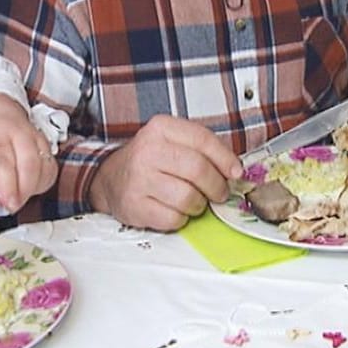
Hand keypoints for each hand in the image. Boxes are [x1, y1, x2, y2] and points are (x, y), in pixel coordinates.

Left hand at [0, 92, 57, 211]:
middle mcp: (16, 135)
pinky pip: (51, 164)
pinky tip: (32, 185)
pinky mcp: (44, 141)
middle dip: (25, 191)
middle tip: (14, 205)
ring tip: (19, 194)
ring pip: (44, 165)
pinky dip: (45, 180)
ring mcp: (33, 137)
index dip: (8, 188)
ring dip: (35, 187)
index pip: (4, 165)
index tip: (8, 204)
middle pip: (29, 165)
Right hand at [90, 115, 241, 232]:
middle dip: (216, 186)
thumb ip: (205, 150)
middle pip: (198, 170)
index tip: (236, 172)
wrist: (111, 178)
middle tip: (219, 193)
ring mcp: (139, 179)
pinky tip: (174, 209)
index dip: (225, 159)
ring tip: (193, 201)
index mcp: (161, 128)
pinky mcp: (134, 206)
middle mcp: (148, 151)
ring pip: (188, 198)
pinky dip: (180, 218)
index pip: (203, 140)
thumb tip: (236, 171)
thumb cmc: (152, 161)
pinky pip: (173, 218)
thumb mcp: (175, 142)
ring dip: (198, 204)